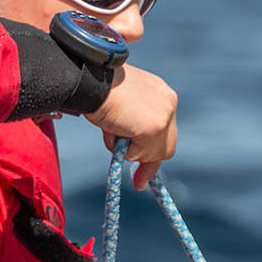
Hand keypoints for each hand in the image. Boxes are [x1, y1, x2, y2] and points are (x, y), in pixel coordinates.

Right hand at [83, 64, 176, 189]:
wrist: (92, 78)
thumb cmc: (97, 87)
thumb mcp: (120, 103)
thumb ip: (130, 121)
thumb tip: (126, 146)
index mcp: (159, 92)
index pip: (164, 127)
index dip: (152, 147)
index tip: (144, 163)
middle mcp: (168, 102)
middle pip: (166, 145)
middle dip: (150, 163)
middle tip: (139, 183)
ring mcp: (163, 116)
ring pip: (153, 153)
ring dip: (130, 151)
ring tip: (111, 130)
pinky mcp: (154, 128)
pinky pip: (139, 154)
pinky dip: (124, 150)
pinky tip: (114, 130)